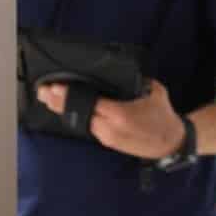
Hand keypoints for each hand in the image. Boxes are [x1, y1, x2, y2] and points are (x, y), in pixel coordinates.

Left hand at [35, 78, 185, 159]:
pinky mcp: (108, 142)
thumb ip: (137, 80)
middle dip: (59, 103)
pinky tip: (67, 110)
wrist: (172, 143)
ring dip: (66, 111)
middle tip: (43, 92)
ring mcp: (108, 138)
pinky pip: (90, 127)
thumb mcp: (154, 90)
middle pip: (79, 114)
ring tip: (50, 99)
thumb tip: (119, 72)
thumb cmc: (164, 115)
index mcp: (121, 114)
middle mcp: (110, 128)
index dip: (69, 95)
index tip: (54, 88)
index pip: (89, 102)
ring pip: (82, 122)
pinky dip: (78, 117)